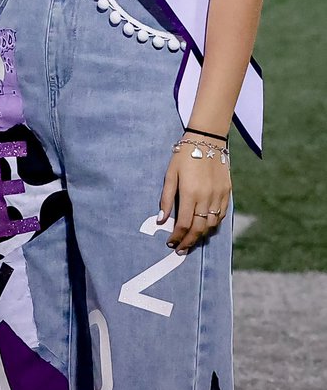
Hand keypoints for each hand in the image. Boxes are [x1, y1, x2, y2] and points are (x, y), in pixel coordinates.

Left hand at [158, 135, 231, 253]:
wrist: (207, 139)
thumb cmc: (184, 155)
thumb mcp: (170, 174)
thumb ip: (166, 198)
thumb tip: (161, 219)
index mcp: (190, 193)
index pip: (184, 224)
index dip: (177, 237)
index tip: (171, 244)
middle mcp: (206, 197)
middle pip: (199, 229)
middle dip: (189, 242)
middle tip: (181, 249)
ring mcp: (219, 196)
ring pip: (212, 225)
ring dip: (202, 235)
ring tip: (192, 240)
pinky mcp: (227, 192)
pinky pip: (222, 215)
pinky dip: (213, 224)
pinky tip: (205, 226)